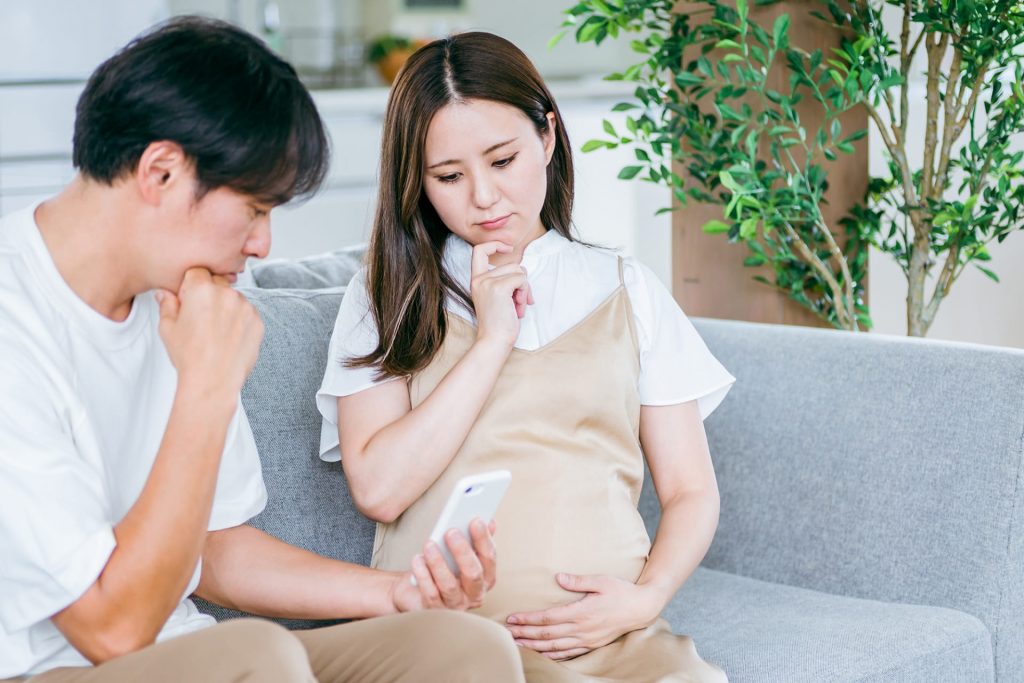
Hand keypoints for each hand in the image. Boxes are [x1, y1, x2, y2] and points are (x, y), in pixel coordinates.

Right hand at [156, 268, 263, 400]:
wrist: (213, 380)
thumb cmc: (189, 356)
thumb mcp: (168, 328)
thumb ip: (167, 304)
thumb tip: (165, 294)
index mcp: (201, 289)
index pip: (197, 272)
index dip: (191, 285)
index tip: (188, 300)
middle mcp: (226, 293)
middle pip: (217, 282)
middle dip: (209, 294)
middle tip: (201, 318)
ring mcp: (245, 307)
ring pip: (234, 298)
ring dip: (226, 307)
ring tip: (215, 332)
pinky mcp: (258, 321)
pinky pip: (247, 313)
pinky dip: (239, 321)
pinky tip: (228, 338)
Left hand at [390, 519, 497, 611]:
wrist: (415, 592)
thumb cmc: (444, 569)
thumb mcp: (461, 553)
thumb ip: (476, 539)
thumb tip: (489, 521)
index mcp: (486, 578)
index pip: (489, 558)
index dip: (483, 539)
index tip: (476, 520)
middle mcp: (474, 594)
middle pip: (473, 574)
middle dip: (463, 551)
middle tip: (451, 531)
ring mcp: (454, 605)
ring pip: (449, 585)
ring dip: (439, 563)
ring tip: (429, 544)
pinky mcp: (434, 610)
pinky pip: (429, 593)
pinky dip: (423, 575)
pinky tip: (417, 559)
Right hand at [470, 242, 533, 348]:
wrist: (494, 341)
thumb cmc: (499, 324)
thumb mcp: (497, 298)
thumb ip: (503, 281)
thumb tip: (522, 270)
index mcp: (476, 281)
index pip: (479, 250)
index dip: (495, 244)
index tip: (508, 249)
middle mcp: (479, 279)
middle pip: (512, 264)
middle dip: (522, 282)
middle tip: (519, 302)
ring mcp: (488, 282)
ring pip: (519, 272)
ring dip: (525, 290)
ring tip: (518, 306)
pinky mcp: (499, 288)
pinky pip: (522, 280)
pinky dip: (526, 293)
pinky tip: (519, 307)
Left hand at [505, 573, 661, 659]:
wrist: (642, 608)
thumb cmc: (621, 591)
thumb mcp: (601, 580)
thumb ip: (579, 580)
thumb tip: (559, 578)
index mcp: (581, 612)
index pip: (548, 618)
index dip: (528, 619)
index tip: (513, 618)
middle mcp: (582, 629)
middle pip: (547, 635)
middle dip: (525, 634)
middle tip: (506, 634)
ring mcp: (587, 639)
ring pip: (555, 647)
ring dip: (534, 646)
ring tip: (517, 644)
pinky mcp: (592, 644)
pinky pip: (568, 653)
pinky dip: (553, 655)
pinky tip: (542, 654)